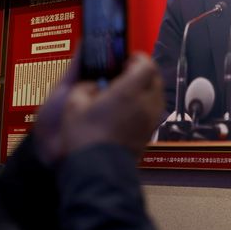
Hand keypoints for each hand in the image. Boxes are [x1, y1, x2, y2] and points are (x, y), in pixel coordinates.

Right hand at [35, 52, 163, 162]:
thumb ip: (84, 87)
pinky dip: (144, 105)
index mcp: (128, 91)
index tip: (127, 58)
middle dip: (143, 71)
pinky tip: (126, 110)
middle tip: (127, 71)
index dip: (137, 58)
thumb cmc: (87, 140)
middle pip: (155, 77)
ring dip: (145, 88)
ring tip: (127, 91)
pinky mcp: (149, 134)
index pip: (146, 64)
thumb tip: (90, 85)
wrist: (97, 171)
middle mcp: (145, 103)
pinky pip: (153, 111)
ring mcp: (149, 120)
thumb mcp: (73, 104)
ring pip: (157, 95)